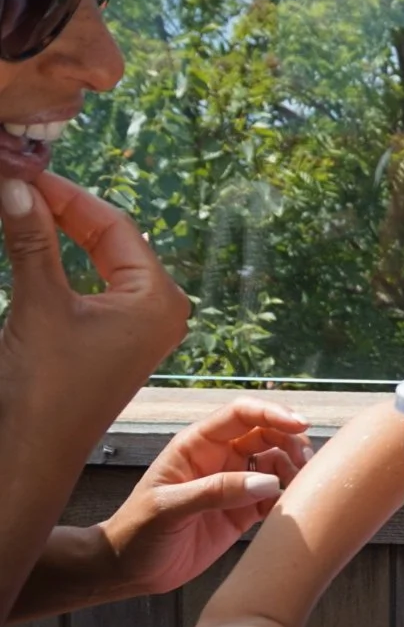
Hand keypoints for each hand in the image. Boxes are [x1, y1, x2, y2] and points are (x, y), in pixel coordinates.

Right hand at [0, 172, 189, 448]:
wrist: (34, 453)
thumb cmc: (45, 388)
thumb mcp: (37, 304)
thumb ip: (32, 241)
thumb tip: (17, 189)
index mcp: (159, 298)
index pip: (115, 225)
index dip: (68, 194)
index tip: (26, 172)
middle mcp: (162, 309)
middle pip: (113, 239)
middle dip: (66, 210)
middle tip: (20, 184)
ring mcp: (143, 326)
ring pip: (104, 260)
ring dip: (65, 232)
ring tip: (24, 205)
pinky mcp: (119, 341)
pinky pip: (97, 285)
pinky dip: (67, 261)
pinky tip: (38, 242)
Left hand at [103, 397, 314, 596]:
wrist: (129, 572)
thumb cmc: (137, 533)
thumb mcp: (169, 508)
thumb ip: (216, 491)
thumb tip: (267, 482)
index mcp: (198, 446)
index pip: (241, 415)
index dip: (272, 413)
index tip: (300, 425)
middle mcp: (220, 459)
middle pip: (267, 434)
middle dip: (291, 441)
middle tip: (306, 462)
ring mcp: (234, 485)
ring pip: (277, 462)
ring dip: (294, 469)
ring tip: (299, 486)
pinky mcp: (243, 512)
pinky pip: (275, 496)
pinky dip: (289, 497)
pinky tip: (290, 506)